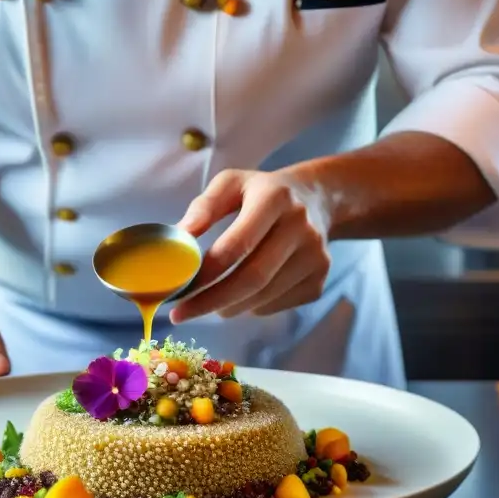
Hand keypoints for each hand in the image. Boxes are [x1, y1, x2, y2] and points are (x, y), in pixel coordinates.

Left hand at [169, 169, 331, 322]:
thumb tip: (179, 238)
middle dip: (212, 301)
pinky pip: (276, 305)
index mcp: (275, 198)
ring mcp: (315, 256)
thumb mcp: (231, 184)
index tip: (178, 290)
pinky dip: (251, 306)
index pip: (238, 244)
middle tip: (182, 313)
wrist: (317, 199)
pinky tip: (242, 294)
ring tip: (209, 301)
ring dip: (228, 306)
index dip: (206, 272)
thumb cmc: (262, 193)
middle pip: (253, 278)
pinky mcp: (320, 279)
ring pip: (263, 297)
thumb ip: (203, 208)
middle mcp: (301, 227)